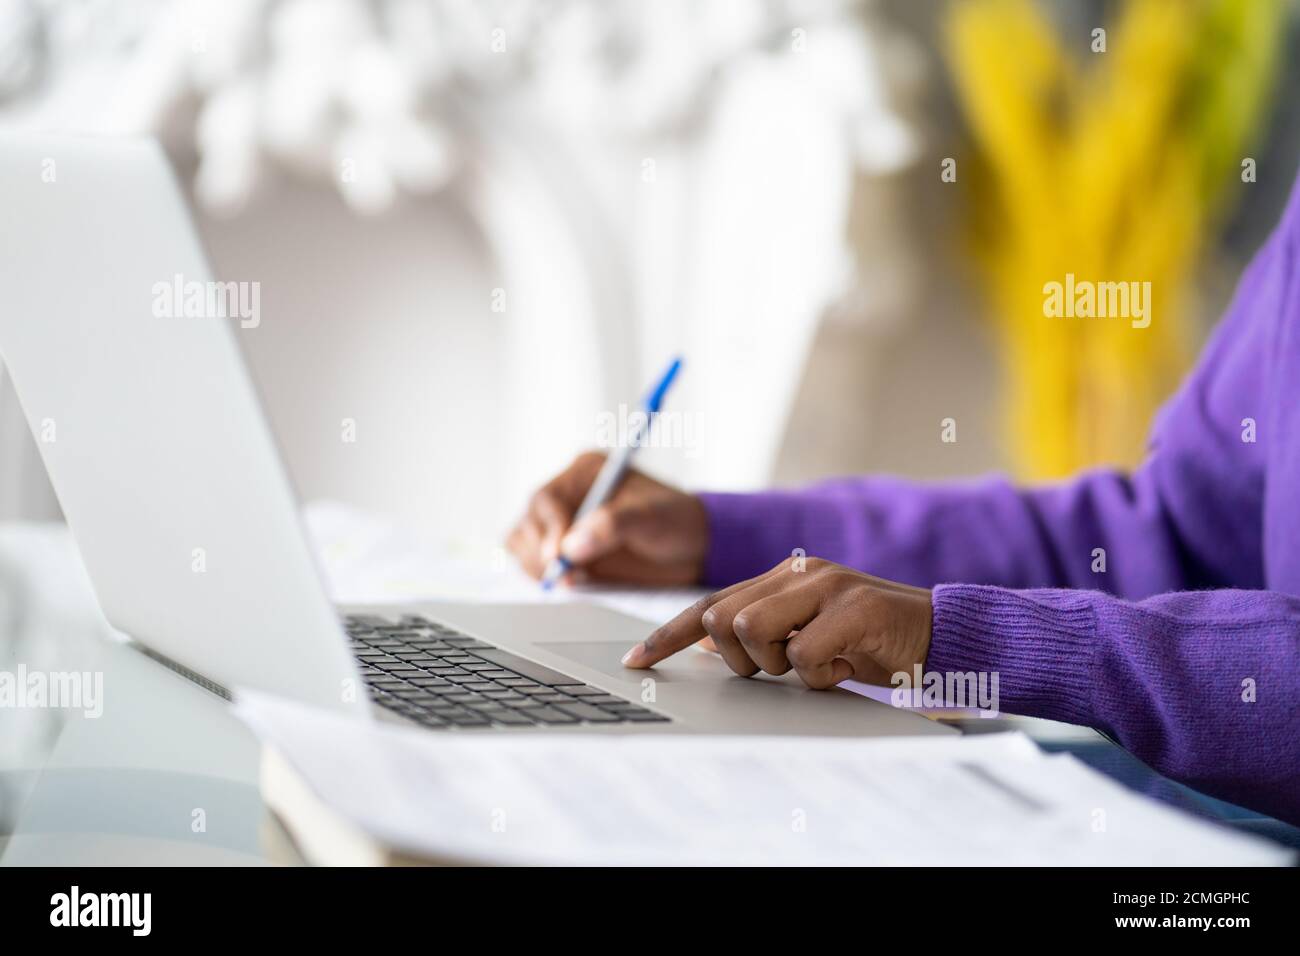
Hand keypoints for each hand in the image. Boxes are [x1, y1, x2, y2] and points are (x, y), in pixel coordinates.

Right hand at [506, 451, 709, 586]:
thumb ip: (611, 526)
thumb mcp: (649, 518)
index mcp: (584, 472)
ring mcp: (561, 523)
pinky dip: (542, 575)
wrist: (691, 546)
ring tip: (572, 578)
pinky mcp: (562, 550)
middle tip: (564, 575)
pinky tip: (572, 581)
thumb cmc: (674, 520)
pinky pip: (532, 561)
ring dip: (536, 565)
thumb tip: (570, 548)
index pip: (547, 498)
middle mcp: (567, 495)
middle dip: (540, 552)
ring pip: (522, 542)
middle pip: (528, 521)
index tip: (558, 557)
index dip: (548, 529)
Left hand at [621, 558, 932, 688]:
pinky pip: (802, 657)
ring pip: (752, 632)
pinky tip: (847, 667)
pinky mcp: (854, 607)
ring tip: (821, 664)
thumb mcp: (807, 636)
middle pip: (721, 619)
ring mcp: (826, 586)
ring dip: (780, 666)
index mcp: (782, 576)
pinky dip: (820, 676)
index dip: (669, 635)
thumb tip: (708, 654)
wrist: (941, 636)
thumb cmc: (869, 643)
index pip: (709, 603)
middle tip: (781, 668)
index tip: (636, 661)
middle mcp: (798, 572)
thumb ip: (764, 635)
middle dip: (739, 659)